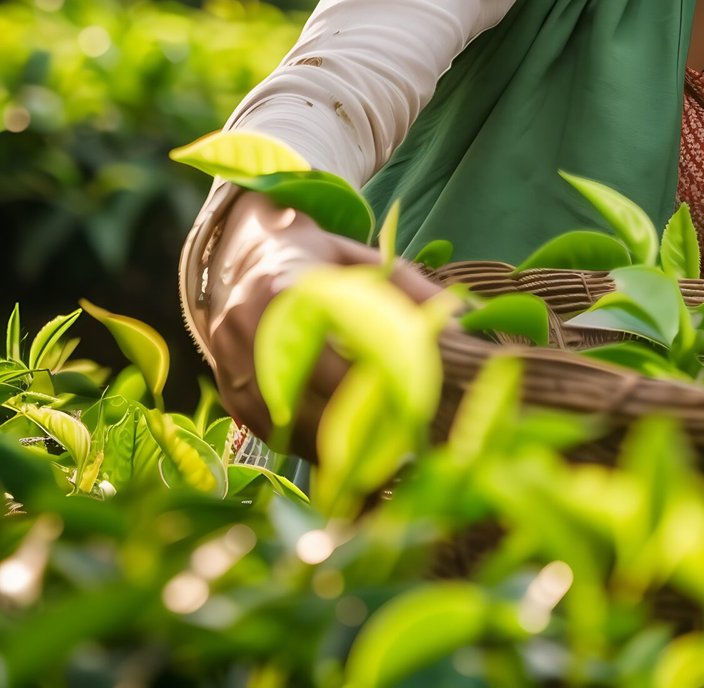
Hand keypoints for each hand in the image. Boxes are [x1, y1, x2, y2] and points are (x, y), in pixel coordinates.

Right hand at [196, 191, 445, 459]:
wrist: (247, 257)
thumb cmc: (319, 262)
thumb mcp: (363, 262)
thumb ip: (410, 289)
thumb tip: (463, 322)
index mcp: (285, 289)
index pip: (328, 350)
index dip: (368, 384)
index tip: (411, 405)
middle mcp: (247, 326)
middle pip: (304, 394)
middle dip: (352, 424)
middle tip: (402, 443)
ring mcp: (229, 361)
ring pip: (283, 421)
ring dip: (329, 445)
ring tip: (381, 458)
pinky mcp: (227, 390)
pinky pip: (267, 431)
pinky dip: (305, 445)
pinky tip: (343, 454)